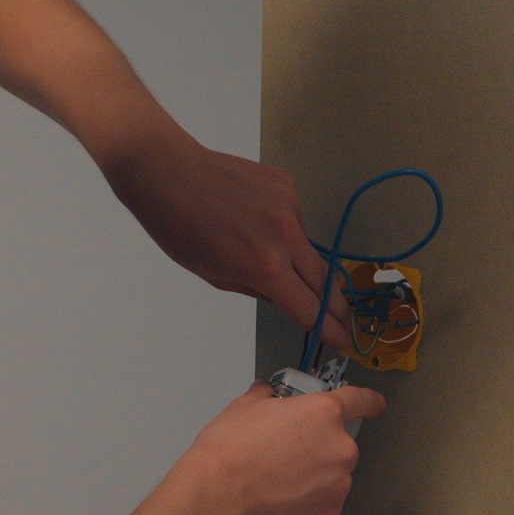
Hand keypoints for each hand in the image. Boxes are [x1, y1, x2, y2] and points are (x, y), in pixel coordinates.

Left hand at [108, 125, 351, 353]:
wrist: (170, 173)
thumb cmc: (179, 229)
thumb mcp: (215, 275)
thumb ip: (257, 290)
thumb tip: (287, 297)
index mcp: (266, 267)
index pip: (309, 307)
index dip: (329, 329)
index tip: (342, 341)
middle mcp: (287, 237)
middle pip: (324, 280)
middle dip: (336, 306)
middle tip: (343, 320)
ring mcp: (290, 206)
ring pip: (307, 246)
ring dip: (298, 259)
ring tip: (261, 250)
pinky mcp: (286, 184)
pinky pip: (294, 217)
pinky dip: (282, 227)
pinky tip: (254, 219)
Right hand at [189, 379, 386, 514]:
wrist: (220, 496)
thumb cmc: (230, 450)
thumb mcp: (243, 408)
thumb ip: (263, 397)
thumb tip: (265, 392)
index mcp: (323, 413)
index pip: (358, 401)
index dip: (368, 402)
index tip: (375, 405)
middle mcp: (339, 447)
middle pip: (337, 444)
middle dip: (316, 448)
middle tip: (283, 456)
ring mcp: (338, 484)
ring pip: (331, 476)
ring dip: (313, 477)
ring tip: (276, 483)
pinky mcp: (329, 514)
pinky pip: (323, 503)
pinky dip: (307, 503)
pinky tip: (279, 501)